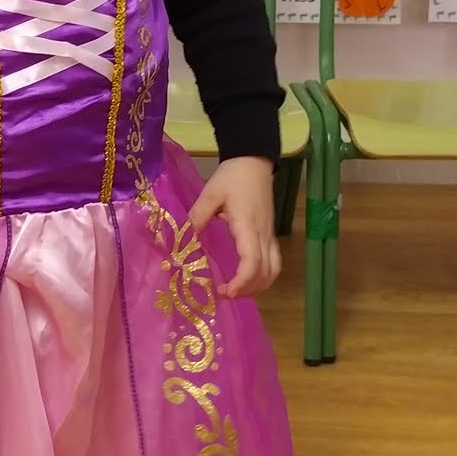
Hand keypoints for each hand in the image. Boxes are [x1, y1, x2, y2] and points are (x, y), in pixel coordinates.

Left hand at [188, 156, 280, 299]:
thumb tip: (183, 240)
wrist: (253, 161)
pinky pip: (273, 262)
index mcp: (248, 227)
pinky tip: (247, 279)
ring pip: (273, 270)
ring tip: (235, 291)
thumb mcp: (211, 194)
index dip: (241, 283)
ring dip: (258, 286)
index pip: (252, 263)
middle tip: (223, 294)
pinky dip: (263, 277)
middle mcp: (263, 235)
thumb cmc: (233, 177)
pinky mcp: (270, 234)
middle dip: (247, 290)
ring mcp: (269, 235)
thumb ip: (197, 217)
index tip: (223, 291)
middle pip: (265, 273)